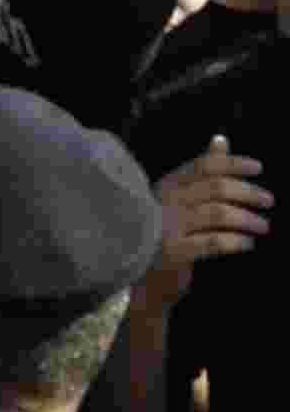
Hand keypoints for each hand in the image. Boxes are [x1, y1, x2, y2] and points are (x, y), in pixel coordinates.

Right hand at [139, 135, 272, 312]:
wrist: (143, 271)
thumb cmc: (167, 227)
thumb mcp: (179, 195)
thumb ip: (200, 170)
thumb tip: (221, 140)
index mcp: (169, 182)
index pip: (204, 165)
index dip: (233, 163)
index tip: (259, 168)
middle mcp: (167, 199)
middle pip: (215, 187)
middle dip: (247, 192)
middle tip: (269, 200)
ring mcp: (169, 225)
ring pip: (218, 213)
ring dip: (247, 218)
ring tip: (263, 225)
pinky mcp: (175, 251)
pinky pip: (214, 242)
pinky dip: (236, 241)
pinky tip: (248, 243)